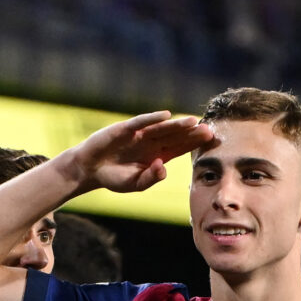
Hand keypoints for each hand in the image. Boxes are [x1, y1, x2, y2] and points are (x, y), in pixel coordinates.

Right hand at [68, 111, 214, 194]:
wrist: (90, 170)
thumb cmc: (114, 177)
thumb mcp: (135, 184)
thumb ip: (150, 178)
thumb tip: (162, 168)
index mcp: (158, 155)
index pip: (180, 148)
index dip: (194, 144)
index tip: (210, 141)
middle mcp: (151, 142)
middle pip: (175, 136)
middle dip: (191, 133)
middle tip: (208, 130)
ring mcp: (139, 134)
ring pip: (161, 128)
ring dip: (176, 124)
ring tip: (192, 121)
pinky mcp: (125, 129)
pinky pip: (140, 122)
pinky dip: (151, 118)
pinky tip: (165, 116)